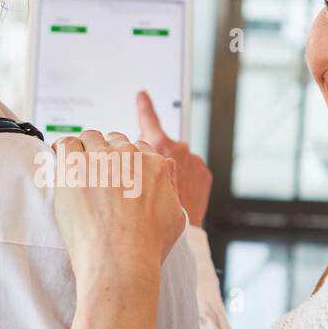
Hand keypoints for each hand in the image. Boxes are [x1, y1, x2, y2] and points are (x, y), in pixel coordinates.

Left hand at [51, 130, 185, 285]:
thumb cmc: (146, 246)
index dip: (125, 162)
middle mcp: (129, 156)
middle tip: (96, 175)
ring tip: (77, 170)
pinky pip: (66, 144)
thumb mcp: (175, 217)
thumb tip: (167, 170)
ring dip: (84, 150)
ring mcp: (100, 158)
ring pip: (90, 138)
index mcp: (154, 165)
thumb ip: (171, 188)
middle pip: (114, 141)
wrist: (120, 259)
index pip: (137, 149)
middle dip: (106, 154)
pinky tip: (60, 163)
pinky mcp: (75, 166)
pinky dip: (62, 150)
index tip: (116, 174)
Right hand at [136, 91, 212, 227]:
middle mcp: (179, 149)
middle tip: (149, 179)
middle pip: (162, 146)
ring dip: (171, 172)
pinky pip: (191, 173)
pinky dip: (184, 181)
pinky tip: (177, 195)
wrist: (179, 233)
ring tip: (164, 192)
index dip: (143, 106)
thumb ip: (128, 162)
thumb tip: (123, 157)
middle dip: (155, 158)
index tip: (142, 96)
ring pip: (177, 161)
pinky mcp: (204, 173)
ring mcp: (194, 161)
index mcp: (158, 146)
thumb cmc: (150, 211)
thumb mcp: (127, 181)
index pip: (148, 119)